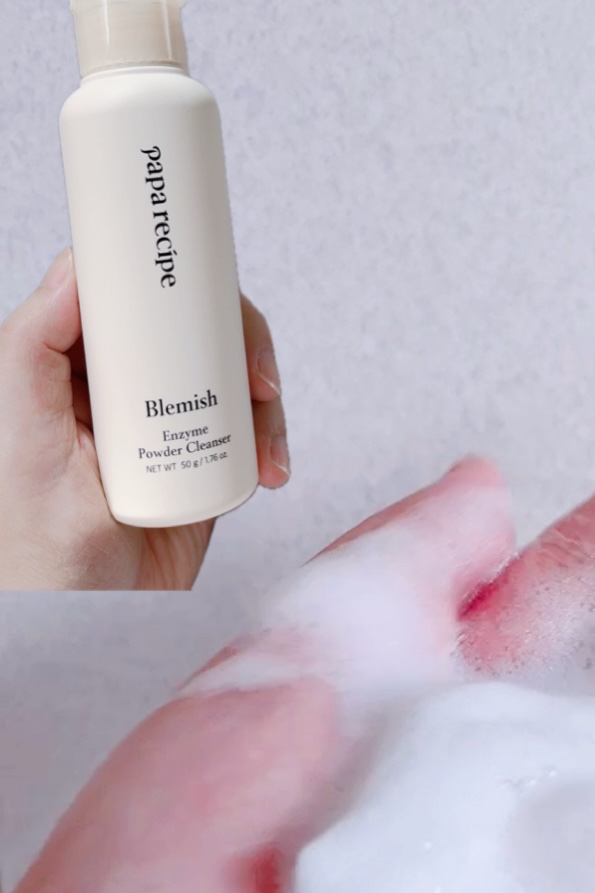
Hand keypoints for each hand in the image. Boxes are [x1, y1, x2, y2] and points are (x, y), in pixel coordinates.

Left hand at [0, 247, 290, 590]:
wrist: (89, 620)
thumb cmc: (33, 544)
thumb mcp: (21, 432)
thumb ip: (34, 346)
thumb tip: (74, 272)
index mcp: (73, 366)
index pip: (128, 297)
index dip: (171, 280)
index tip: (202, 281)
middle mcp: (125, 388)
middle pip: (194, 329)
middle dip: (238, 341)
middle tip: (255, 372)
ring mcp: (170, 422)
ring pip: (233, 374)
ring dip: (264, 397)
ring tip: (265, 438)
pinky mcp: (207, 460)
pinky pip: (253, 430)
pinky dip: (272, 441)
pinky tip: (269, 467)